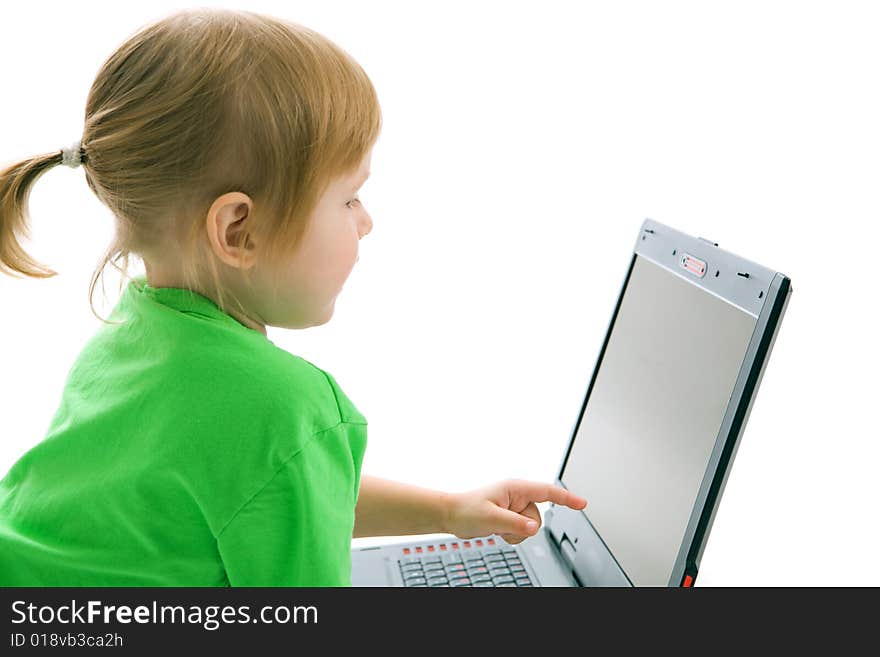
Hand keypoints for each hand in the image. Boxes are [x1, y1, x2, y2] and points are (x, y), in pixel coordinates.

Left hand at [443, 479, 587, 544]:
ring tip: (497, 526)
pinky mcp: (511, 517)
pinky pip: (522, 532)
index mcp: (516, 488)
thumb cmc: (466, 510)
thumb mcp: (491, 518)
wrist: (452, 516)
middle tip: (502, 524)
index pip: (548, 492)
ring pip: (530, 528)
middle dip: (522, 527)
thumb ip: (515, 524)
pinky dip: (511, 536)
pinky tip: (497, 530)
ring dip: (515, 533)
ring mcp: (515, 507)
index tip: (583, 504)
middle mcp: (517, 496)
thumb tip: (535, 528)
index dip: (567, 498)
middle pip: (538, 517)